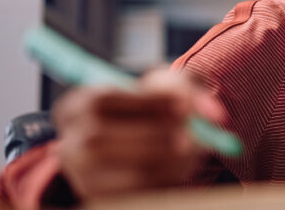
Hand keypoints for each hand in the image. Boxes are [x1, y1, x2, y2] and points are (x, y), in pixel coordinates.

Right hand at [53, 68, 225, 200]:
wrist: (146, 142)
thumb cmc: (154, 106)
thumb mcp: (168, 87)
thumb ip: (188, 89)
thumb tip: (214, 113)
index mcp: (76, 106)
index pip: (102, 100)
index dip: (146, 103)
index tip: (183, 104)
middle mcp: (70, 144)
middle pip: (100, 138)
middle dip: (153, 135)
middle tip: (192, 134)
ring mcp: (83, 177)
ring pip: (120, 172)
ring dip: (165, 160)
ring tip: (193, 148)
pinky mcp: (102, 200)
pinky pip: (136, 195)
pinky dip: (166, 180)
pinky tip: (182, 166)